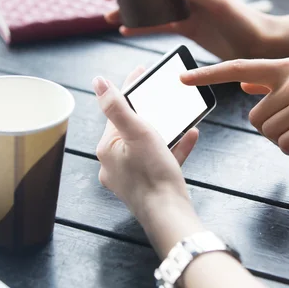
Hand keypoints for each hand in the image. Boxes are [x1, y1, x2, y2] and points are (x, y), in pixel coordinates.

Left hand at [92, 67, 198, 217]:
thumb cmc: (152, 174)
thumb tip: (98, 82)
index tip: (142, 72)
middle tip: (162, 95)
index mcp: (107, 148)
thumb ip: (116, 106)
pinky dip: (174, 147)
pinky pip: (161, 160)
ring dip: (165, 129)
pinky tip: (191, 136)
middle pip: (132, 127)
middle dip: (149, 111)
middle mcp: (114, 163)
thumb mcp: (137, 133)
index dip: (130, 89)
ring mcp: (132, 176)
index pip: (116, 111)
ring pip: (148, 144)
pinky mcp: (149, 185)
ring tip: (179, 117)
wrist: (170, 215)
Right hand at [103, 0, 272, 59]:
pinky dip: (144, 27)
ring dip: (133, 11)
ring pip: (153, 8)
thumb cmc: (245, 21)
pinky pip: (161, 26)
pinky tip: (127, 30)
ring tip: (109, 18)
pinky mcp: (188, 28)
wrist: (259, 46)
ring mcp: (187, 10)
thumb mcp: (219, 4)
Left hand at [181, 54, 288, 154]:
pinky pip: (287, 144)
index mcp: (287, 63)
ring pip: (269, 132)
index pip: (237, 67)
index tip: (182, 78)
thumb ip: (276, 75)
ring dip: (282, 138)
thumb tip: (245, 82)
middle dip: (267, 126)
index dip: (207, 74)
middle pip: (255, 117)